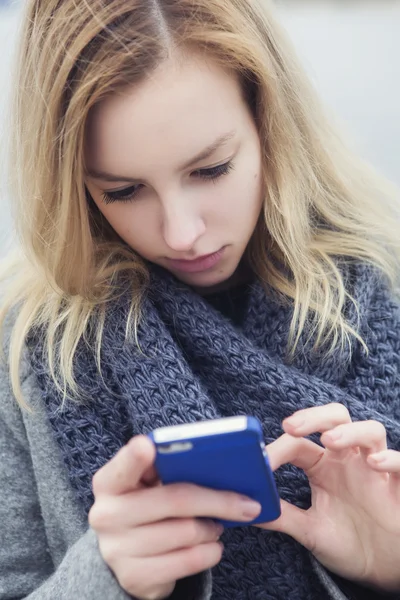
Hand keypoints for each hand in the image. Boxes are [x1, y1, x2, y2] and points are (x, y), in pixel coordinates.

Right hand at [89, 435, 260, 599]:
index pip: (125, 464)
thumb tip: (239, 458)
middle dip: (219, 501)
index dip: (136, 454)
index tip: (149, 445)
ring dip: (212, 529)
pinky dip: (209, 553)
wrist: (129, 554)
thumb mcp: (153, 483)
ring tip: (215, 525)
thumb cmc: (151, 505)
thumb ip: (175, 466)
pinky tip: (210, 546)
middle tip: (247, 504)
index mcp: (110, 480)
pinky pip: (187, 561)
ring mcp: (116, 548)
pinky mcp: (133, 576)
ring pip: (187, 532)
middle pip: (174, 499)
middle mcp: (106, 513)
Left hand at [259, 403, 399, 591]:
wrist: (383, 571)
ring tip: (330, 440)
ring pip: (370, 431)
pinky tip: (375, 464)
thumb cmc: (348, 543)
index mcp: (322, 466)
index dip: (278, 447)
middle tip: (291, 426)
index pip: (298, 443)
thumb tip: (246, 510)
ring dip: (350, 431)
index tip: (260, 460)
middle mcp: (348, 460)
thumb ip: (283, 517)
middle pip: (335, 418)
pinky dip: (391, 459)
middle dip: (314, 417)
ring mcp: (376, 470)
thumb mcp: (310, 531)